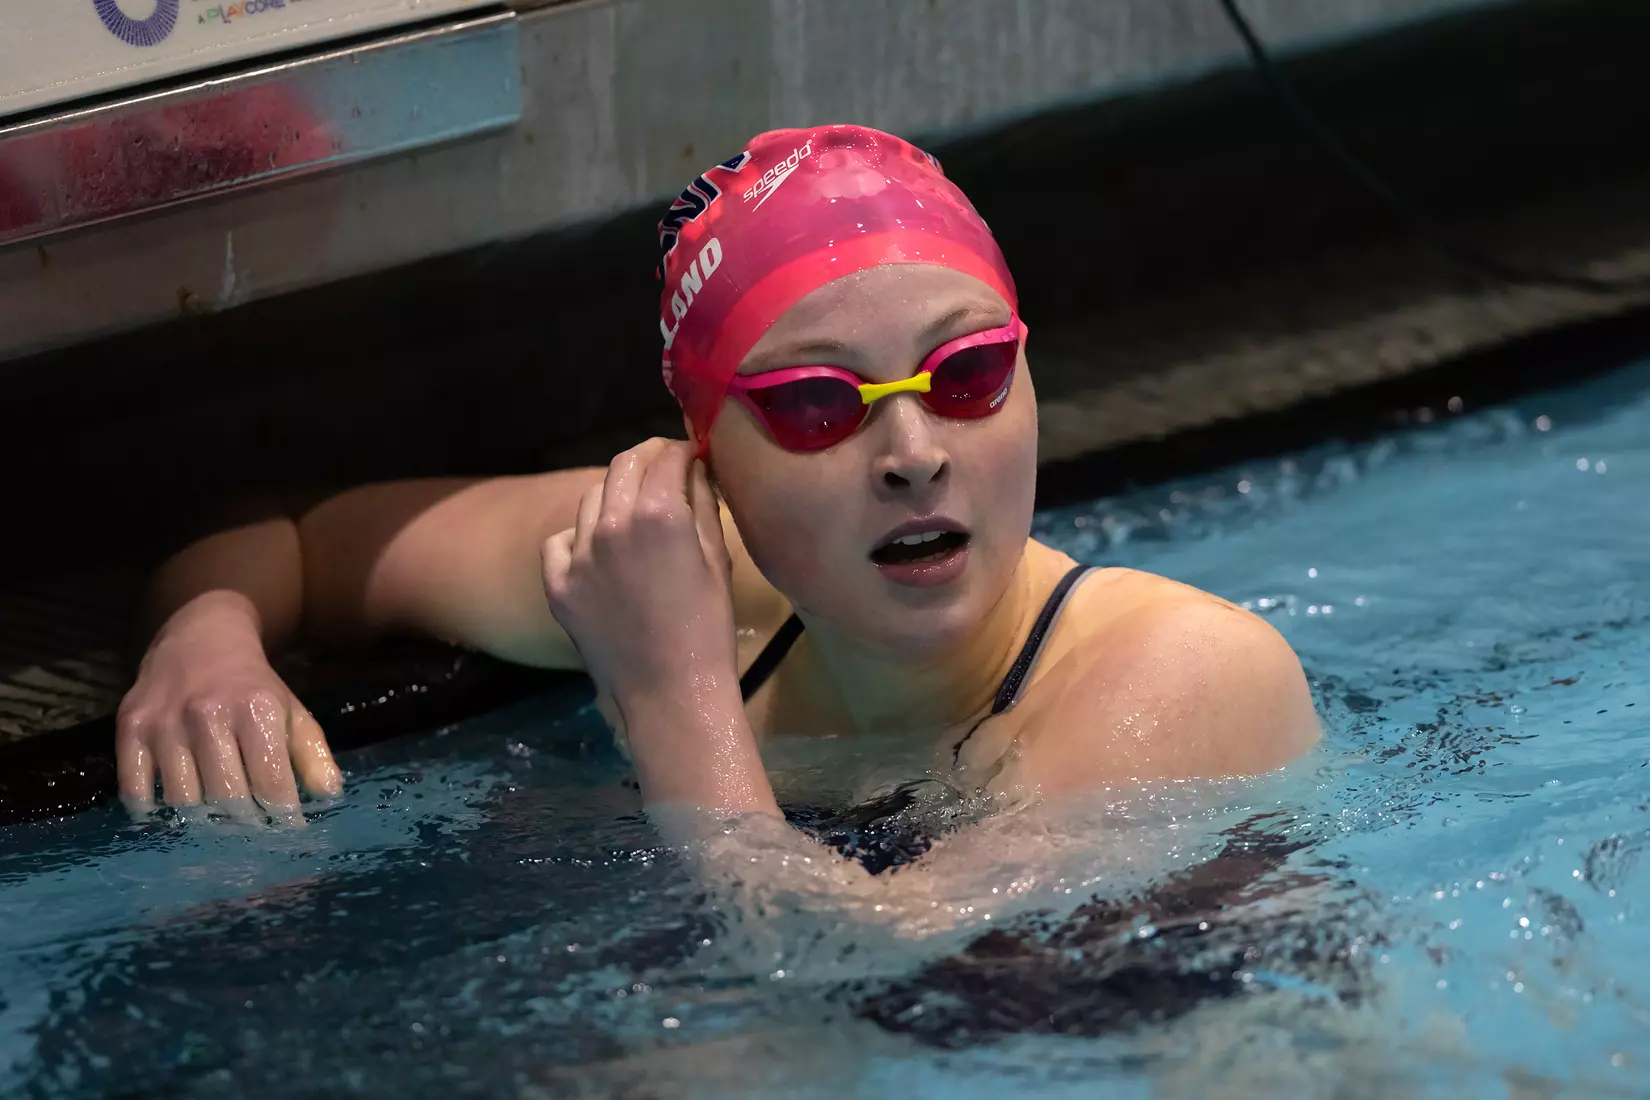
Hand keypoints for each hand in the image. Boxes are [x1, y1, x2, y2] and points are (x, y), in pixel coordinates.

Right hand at [116, 591, 341, 820]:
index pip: (272, 784)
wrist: (200, 637)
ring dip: (201, 819)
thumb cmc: (252, 687)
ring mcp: (164, 722)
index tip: (286, 830)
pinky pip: (135, 790)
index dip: (282, 815)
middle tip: (250, 829)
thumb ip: (312, 754)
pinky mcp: (129, 727)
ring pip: (183, 801)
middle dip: (244, 823)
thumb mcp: (291, 712)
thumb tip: (329, 796)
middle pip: (227, 799)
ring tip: (215, 821)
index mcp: (255, 709)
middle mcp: (208, 714)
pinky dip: (153, 810)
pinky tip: (171, 810)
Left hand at [541, 439, 738, 708]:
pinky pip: (561, 541)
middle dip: (646, 459)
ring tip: (634, 513)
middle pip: (622, 466)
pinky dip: (580, 537)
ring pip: (592, 499)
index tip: (690, 453)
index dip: (681, 449)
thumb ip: (702, 505)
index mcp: (658, 513)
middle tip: (663, 468)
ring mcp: (579, 555)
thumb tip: (695, 469)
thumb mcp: (716, 561)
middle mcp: (612, 523)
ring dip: (615, 495)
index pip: (665, 456)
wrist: (671, 693)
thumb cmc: (708, 629)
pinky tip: (599, 551)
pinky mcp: (558, 584)